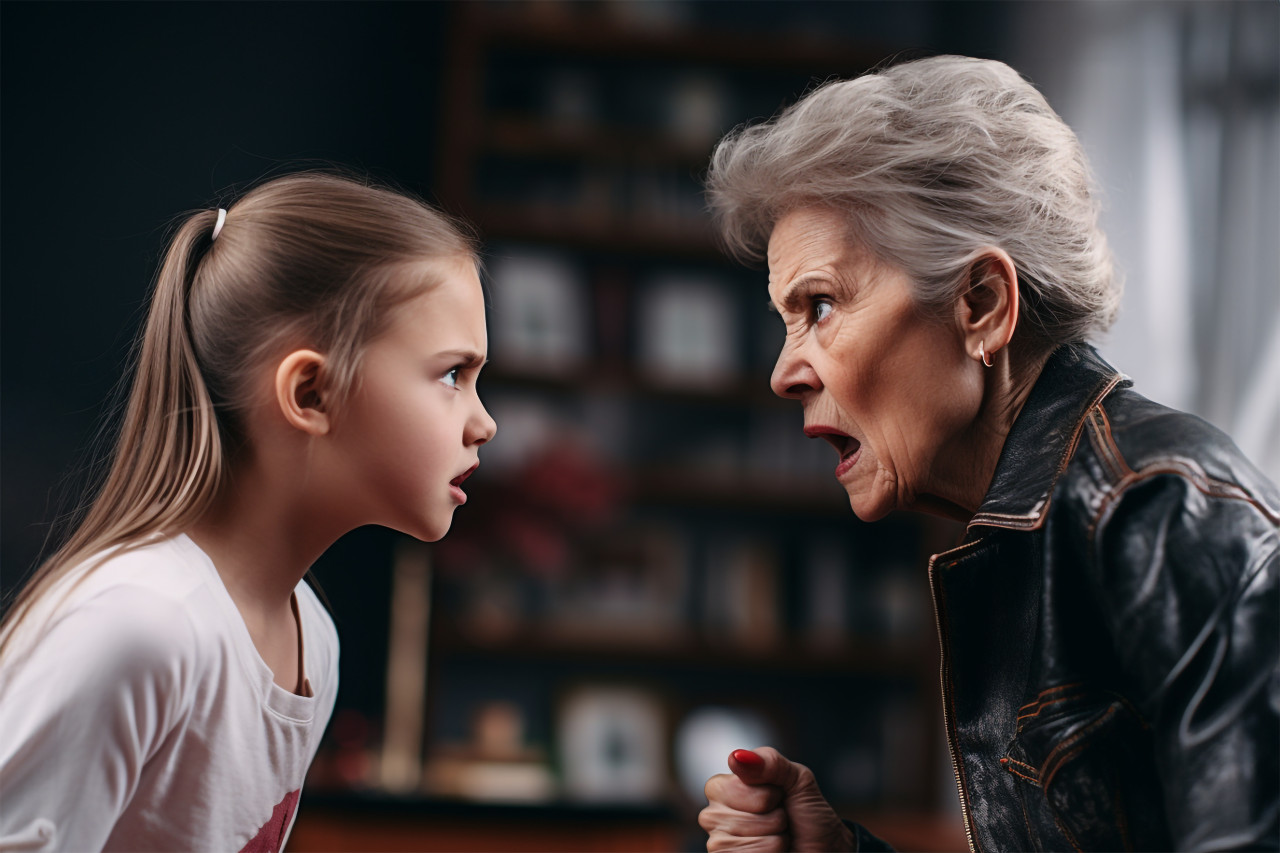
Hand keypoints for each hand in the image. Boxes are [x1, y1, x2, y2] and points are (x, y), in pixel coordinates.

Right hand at [700, 747, 854, 851]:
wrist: (827, 850)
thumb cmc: (810, 817)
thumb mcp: (798, 779)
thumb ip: (770, 762)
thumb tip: (737, 757)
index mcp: (726, 788)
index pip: (727, 788)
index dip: (762, 795)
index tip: (778, 798)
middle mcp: (716, 815)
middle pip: (735, 817)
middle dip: (771, 819)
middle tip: (782, 821)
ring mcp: (721, 842)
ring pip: (741, 840)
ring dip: (773, 840)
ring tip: (779, 838)